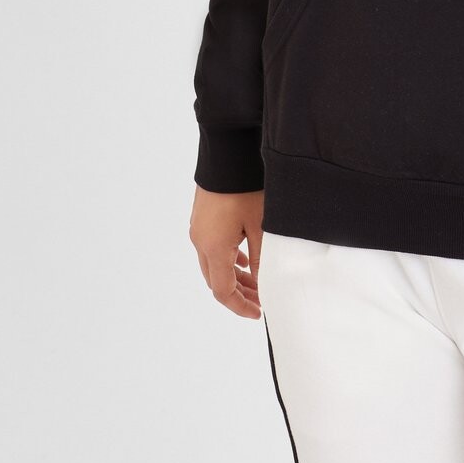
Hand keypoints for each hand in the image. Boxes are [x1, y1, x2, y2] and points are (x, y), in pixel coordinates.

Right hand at [189, 185, 264, 318]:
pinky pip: (212, 248)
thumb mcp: (261, 225)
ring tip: (258, 282)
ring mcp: (199, 228)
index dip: (240, 306)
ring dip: (234, 276)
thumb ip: (261, 259)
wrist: (227, 149)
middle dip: (239, 294)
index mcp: (212, 248)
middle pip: (217, 280)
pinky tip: (244, 259)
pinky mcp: (203, 216)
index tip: (259, 313)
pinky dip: (229, 259)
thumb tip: (264, 284)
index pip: (223, 291)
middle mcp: (200, 241)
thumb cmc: (246, 186)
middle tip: (263, 299)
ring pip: (214, 264)